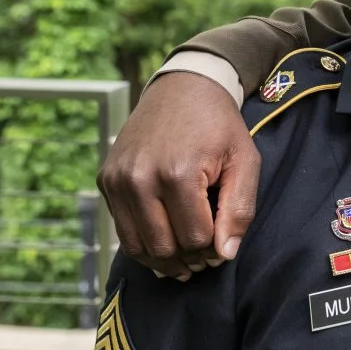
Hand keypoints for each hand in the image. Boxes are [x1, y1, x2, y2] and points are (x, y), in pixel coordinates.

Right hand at [98, 71, 259, 279]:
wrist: (183, 88)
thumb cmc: (219, 126)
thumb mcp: (244, 161)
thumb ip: (240, 209)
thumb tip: (224, 255)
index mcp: (177, 173)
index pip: (194, 238)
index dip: (212, 251)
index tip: (221, 249)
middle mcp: (140, 178)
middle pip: (163, 247)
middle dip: (188, 260)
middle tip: (203, 259)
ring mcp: (118, 180)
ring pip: (137, 246)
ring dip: (162, 261)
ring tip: (184, 261)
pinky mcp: (106, 180)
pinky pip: (121, 229)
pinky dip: (142, 244)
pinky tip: (162, 245)